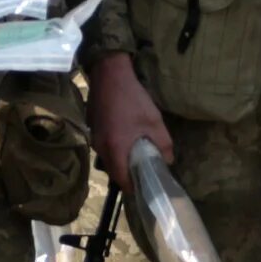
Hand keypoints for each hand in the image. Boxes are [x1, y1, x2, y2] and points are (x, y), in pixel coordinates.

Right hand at [88, 52, 172, 178]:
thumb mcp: (154, 121)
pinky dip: (115, 149)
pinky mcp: (93, 129)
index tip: (146, 187)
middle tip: (145, 171)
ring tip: (137, 155)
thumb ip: (163, 145)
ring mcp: (94, 138)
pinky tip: (126, 138)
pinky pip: (104, 147)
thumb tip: (167, 162)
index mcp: (115, 149)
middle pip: (114, 172)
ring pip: (109, 159)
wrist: (109, 73)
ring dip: (121, 161)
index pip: (122, 181)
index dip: (135, 187)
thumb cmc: (132, 98)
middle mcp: (101, 148)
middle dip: (128, 175)